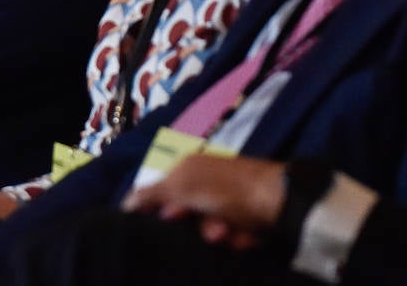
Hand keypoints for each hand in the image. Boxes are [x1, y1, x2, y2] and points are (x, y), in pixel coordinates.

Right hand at [121, 154, 286, 248]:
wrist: (282, 201)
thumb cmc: (227, 191)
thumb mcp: (184, 189)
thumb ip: (152, 195)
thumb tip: (124, 202)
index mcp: (189, 168)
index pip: (162, 193)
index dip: (162, 211)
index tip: (169, 223)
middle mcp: (207, 180)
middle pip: (187, 215)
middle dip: (198, 226)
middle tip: (214, 231)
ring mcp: (228, 198)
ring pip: (210, 228)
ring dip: (220, 235)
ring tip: (234, 233)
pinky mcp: (247, 215)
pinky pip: (232, 233)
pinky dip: (239, 237)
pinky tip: (249, 235)